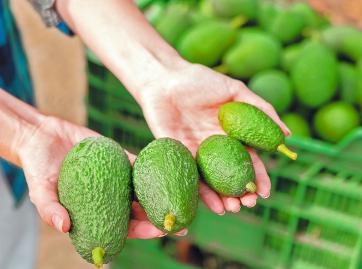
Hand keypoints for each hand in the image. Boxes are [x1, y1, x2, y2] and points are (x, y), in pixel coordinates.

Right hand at [18, 116, 185, 238]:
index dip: (143, 231)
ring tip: (187, 197)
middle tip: (183, 219)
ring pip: (147, 190)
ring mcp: (120, 180)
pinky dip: (157, 167)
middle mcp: (113, 199)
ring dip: (166, 195)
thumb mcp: (40, 191)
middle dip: (162, 217)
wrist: (43, 139)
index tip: (159, 231)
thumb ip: (50, 209)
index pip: (125, 227)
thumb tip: (64, 227)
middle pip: (142, 212)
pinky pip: (143, 164)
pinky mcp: (124, 160)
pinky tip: (175, 168)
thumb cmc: (39, 170)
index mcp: (98, 213)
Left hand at [137, 62, 289, 213]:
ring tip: (233, 209)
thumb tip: (288, 134)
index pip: (248, 161)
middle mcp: (215, 148)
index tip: (265, 192)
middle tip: (250, 205)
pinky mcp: (177, 155)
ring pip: (212, 181)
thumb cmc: (201, 81)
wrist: (165, 78)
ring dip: (223, 197)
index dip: (258, 177)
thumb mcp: (236, 91)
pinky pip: (190, 176)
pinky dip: (201, 193)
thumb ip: (262, 109)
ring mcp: (196, 154)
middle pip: (231, 175)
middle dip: (242, 192)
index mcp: (231, 136)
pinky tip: (213, 205)